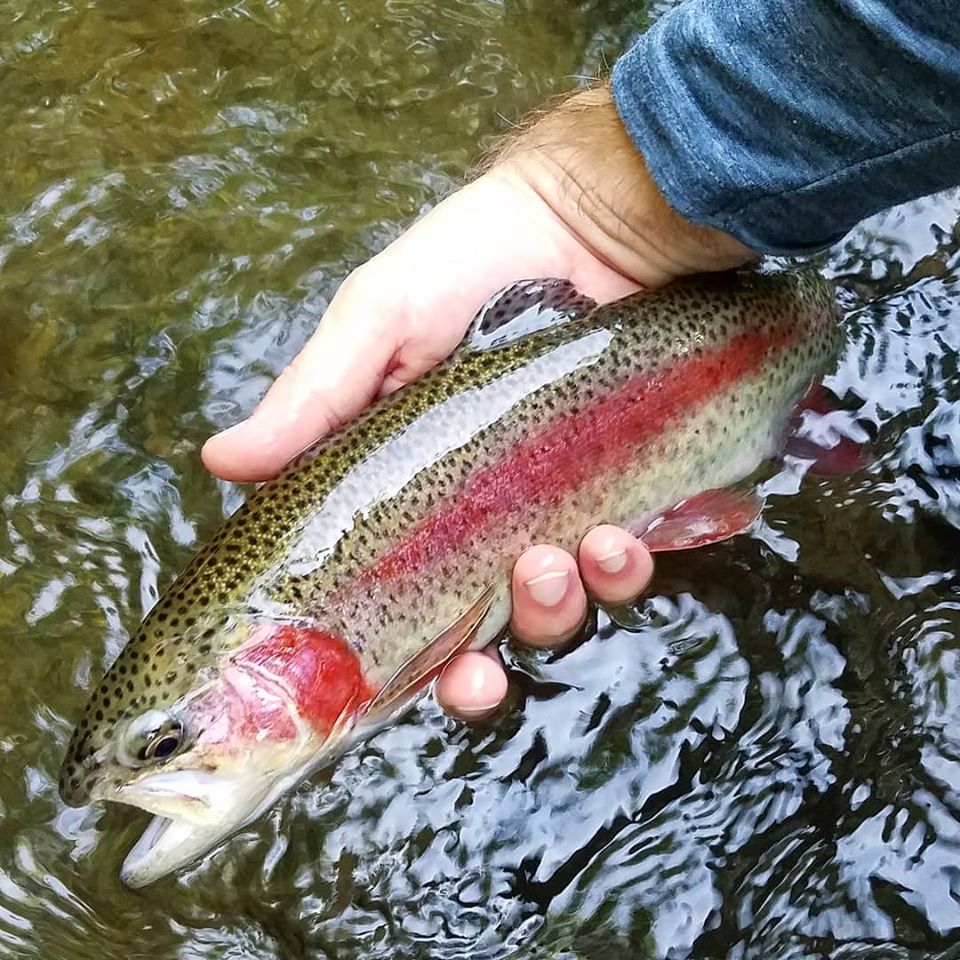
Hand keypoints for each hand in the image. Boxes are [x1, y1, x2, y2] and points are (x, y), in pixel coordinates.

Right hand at [202, 83, 752, 718]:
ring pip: (558, 608)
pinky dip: (627, 568)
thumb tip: (220, 464)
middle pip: (478, 631)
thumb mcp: (380, 320)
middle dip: (480, 672)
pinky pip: (630, 562)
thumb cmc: (472, 259)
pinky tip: (622, 535)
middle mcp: (481, 514)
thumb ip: (314, 397)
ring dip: (556, 609)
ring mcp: (557, 506)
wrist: (592, 218)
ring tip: (561, 557)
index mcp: (408, 489)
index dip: (393, 661)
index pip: (391, 596)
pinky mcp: (626, 489)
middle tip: (483, 661)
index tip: (392, 689)